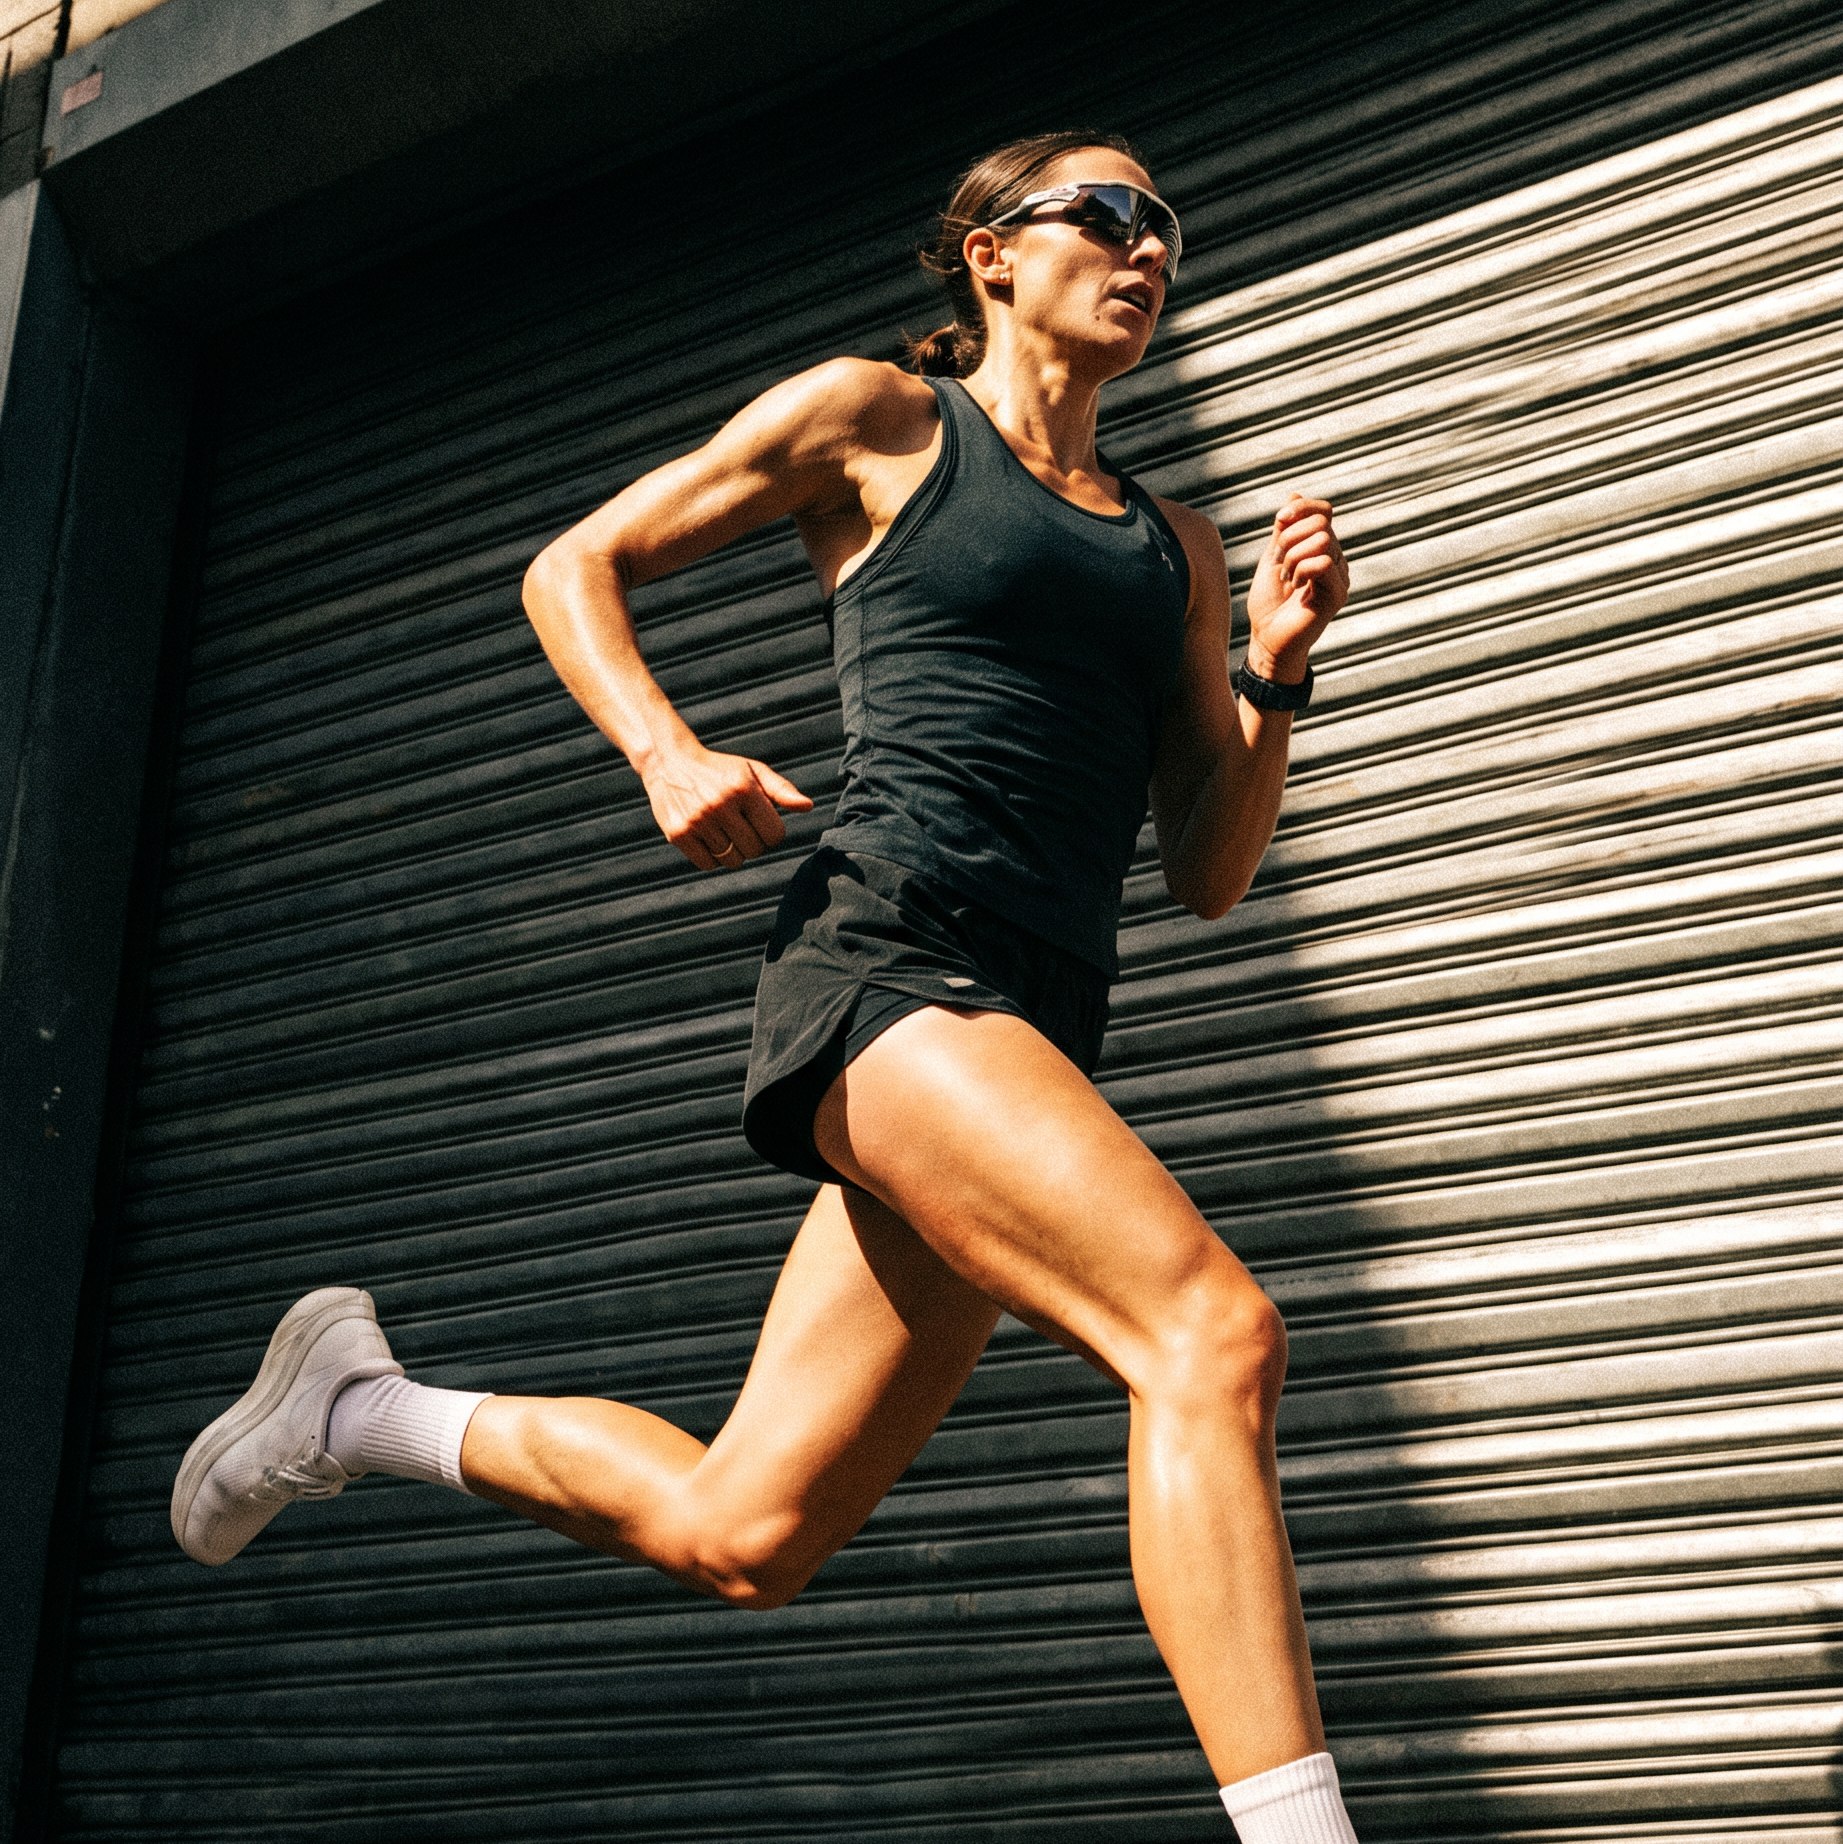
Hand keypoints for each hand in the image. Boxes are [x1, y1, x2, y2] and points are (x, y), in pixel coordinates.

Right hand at [641, 743, 813, 871]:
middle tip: (739, 825)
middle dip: (753, 842)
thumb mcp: (752, 771)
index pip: (775, 835)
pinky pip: (708, 865)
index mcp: (743, 789)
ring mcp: (698, 820)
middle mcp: (720, 805)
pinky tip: (708, 838)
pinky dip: (712, 858)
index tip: (760, 822)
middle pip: (755, 850)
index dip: (771, 832)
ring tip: (723, 830)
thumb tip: (808, 806)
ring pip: (732, 861)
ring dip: (733, 852)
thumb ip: (781, 789)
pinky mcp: (678, 834)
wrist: (668, 762)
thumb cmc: (719, 770)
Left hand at [1244, 494, 1348, 681]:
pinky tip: (1295, 586)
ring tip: (1286, 578)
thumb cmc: (1269, 603)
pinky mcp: (1338, 594)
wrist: (1267, 639)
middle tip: (1280, 563)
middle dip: (1290, 537)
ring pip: (1322, 539)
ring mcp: (1340, 576)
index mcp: (1322, 549)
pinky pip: (1324, 562)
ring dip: (1293, 556)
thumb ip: (1284, 529)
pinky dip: (1302, 569)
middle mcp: (1336, 559)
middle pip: (1321, 522)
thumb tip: (1295, 494)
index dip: (1301, 508)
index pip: (1324, 511)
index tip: (1279, 521)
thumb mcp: (1273, 557)